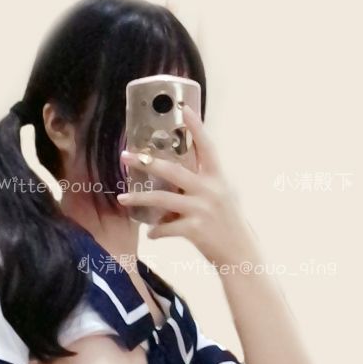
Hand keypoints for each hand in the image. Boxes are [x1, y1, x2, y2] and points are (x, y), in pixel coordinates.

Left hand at [117, 103, 255, 268]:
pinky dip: (156, 231)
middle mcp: (210, 190)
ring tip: (122, 199)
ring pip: (163, 199)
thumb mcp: (223, 197)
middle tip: (126, 156)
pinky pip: (166, 227)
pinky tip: (151, 234)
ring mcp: (202, 209)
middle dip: (147, 162)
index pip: (207, 147)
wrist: (240, 254)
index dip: (196, 127)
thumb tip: (177, 176)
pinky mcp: (195, 230)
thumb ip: (204, 184)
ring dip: (139, 199)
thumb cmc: (229, 224)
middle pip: (173, 170)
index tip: (184, 109)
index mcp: (218, 179)